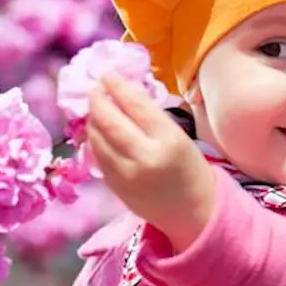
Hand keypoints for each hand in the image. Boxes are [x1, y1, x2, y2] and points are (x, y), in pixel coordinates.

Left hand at [86, 73, 215, 251]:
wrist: (194, 211)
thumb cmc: (190, 169)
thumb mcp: (179, 138)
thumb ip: (150, 119)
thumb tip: (121, 94)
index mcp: (169, 140)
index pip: (136, 105)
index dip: (118, 86)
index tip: (108, 74)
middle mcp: (145, 156)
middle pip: (110, 120)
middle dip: (98, 100)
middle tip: (95, 88)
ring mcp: (127, 174)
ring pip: (97, 138)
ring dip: (92, 119)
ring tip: (94, 108)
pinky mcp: (115, 186)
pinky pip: (97, 156)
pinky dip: (94, 139)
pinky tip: (97, 131)